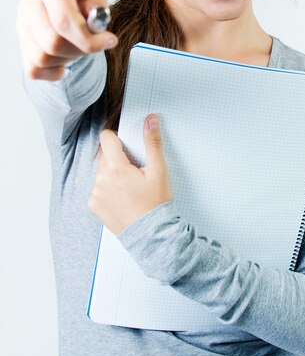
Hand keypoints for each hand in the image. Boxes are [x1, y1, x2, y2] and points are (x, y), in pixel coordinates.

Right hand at [16, 0, 117, 80]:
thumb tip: (93, 11)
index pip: (63, 20)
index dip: (88, 38)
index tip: (110, 40)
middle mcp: (30, 3)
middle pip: (53, 42)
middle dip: (81, 48)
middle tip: (96, 40)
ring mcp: (22, 24)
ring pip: (43, 58)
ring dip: (69, 59)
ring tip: (79, 44)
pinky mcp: (22, 43)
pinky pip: (34, 69)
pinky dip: (54, 71)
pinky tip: (65, 60)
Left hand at [88, 114, 172, 234]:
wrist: (152, 236)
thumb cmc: (156, 204)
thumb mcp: (158, 170)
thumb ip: (152, 142)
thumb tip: (150, 119)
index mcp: (115, 168)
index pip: (106, 138)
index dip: (118, 139)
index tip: (128, 148)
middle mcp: (101, 180)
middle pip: (105, 156)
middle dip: (118, 159)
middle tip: (135, 172)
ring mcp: (95, 194)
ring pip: (102, 172)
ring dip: (113, 174)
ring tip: (130, 188)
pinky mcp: (94, 206)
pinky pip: (98, 188)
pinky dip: (108, 189)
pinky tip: (123, 198)